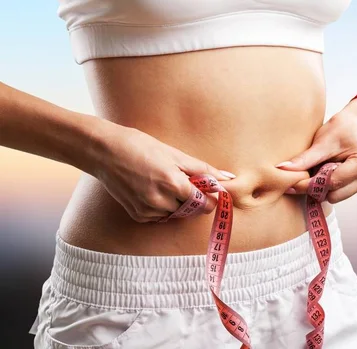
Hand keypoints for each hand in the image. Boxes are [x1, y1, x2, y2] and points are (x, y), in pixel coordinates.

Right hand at [91, 124, 235, 222]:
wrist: (104, 151)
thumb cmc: (141, 147)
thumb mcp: (175, 154)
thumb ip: (203, 169)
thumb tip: (228, 178)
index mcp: (173, 184)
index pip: (205, 204)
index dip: (210, 197)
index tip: (208, 189)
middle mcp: (161, 201)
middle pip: (191, 210)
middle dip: (193, 199)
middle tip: (182, 180)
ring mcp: (148, 210)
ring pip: (175, 214)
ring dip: (177, 203)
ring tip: (164, 181)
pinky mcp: (138, 215)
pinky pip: (160, 216)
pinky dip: (162, 207)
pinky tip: (152, 189)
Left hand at [275, 98, 356, 202]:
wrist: (356, 124)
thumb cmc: (342, 128)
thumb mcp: (322, 141)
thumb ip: (305, 159)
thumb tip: (282, 170)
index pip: (333, 182)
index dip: (310, 184)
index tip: (292, 182)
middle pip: (335, 194)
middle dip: (317, 186)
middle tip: (307, 172)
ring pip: (336, 197)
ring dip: (323, 187)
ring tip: (321, 168)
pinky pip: (339, 194)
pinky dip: (329, 186)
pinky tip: (327, 172)